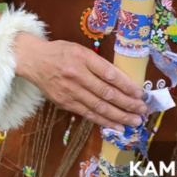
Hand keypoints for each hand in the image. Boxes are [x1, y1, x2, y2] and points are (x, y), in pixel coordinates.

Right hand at [13, 33, 146, 129]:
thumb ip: (98, 64)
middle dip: (128, 103)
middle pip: (106, 93)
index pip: (109, 74)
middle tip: (143, 109)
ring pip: (99, 106)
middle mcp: (76, 75)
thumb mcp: (80, 50)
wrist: (33, 60)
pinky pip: (88, 114)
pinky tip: (117, 126)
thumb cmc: (60, 52)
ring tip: (135, 121)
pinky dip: (104, 121)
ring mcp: (70, 91)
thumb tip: (123, 80)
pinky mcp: (64, 102)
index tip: (140, 93)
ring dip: (120, 116)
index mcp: (82, 57)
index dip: (127, 85)